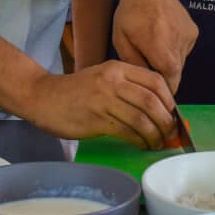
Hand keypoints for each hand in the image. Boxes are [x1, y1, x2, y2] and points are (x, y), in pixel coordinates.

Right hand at [28, 62, 177, 148]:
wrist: (42, 97)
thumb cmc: (75, 92)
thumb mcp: (103, 78)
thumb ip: (127, 88)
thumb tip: (157, 109)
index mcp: (118, 68)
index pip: (155, 81)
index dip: (170, 100)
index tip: (173, 115)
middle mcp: (113, 81)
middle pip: (152, 100)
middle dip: (166, 120)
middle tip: (170, 133)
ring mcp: (104, 99)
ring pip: (142, 117)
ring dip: (155, 134)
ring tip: (158, 143)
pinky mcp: (96, 119)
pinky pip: (127, 131)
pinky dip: (140, 140)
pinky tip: (142, 145)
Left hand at [111, 0, 196, 93]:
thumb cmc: (131, 13)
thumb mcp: (121, 40)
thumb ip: (134, 64)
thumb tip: (144, 85)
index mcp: (158, 45)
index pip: (169, 80)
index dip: (164, 91)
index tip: (156, 96)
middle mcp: (177, 42)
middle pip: (175, 73)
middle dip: (164, 77)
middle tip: (149, 69)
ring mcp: (188, 37)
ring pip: (180, 63)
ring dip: (168, 63)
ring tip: (154, 48)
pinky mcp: (193, 33)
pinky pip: (184, 51)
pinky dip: (174, 51)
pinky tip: (163, 37)